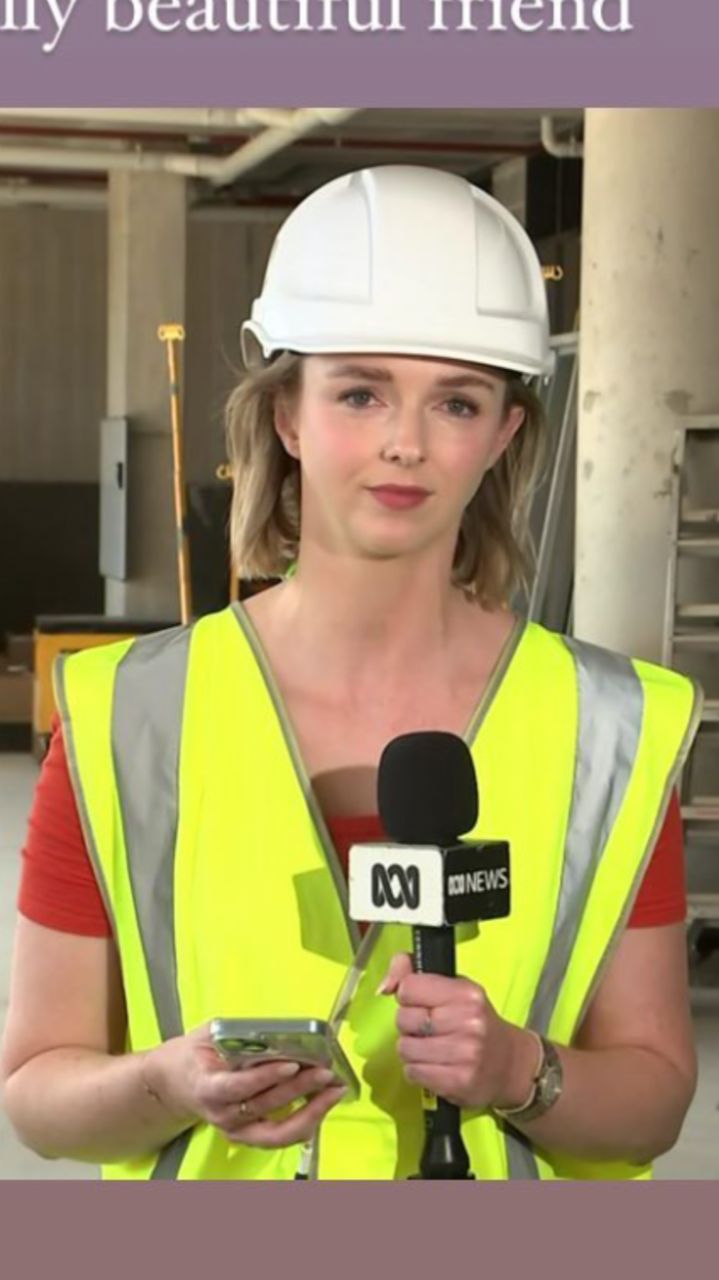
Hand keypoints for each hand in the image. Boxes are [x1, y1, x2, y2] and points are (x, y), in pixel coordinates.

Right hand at [142, 1024, 346, 1148]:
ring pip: (278, 1131)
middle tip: (325, 1072)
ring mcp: (236, 1130)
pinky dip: (306, 1123)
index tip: (291, 1065)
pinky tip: (324, 1105)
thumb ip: (237, 1033)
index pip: (237, 1087)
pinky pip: (281, 1137)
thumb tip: (272, 1031)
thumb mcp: (208, 1034)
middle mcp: (223, 1115)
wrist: (177, 1084)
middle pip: (266, 1106)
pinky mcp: (249, 1136)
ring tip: (334, 1091)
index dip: (265, 1078)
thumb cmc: (195, 1055)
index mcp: (207, 1087)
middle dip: (300, 1089)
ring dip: (311, 1111)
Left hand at [379, 954, 538, 1111]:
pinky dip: (417, 1071)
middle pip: (403, 1019)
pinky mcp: (457, 1082)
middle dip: (409, 1025)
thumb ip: (414, 973)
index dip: (409, 996)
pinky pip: (412, 1072)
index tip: (421, 1003)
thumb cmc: (476, 1021)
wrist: (510, 1064)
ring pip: (405, 1048)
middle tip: (428, 1029)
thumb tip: (384, 986)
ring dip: (411, 1051)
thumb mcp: (454, 988)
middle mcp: (468, 1021)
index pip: (409, 987)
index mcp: (466, 993)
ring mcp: (464, 1054)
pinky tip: (434, 1067)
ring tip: (431, 1049)